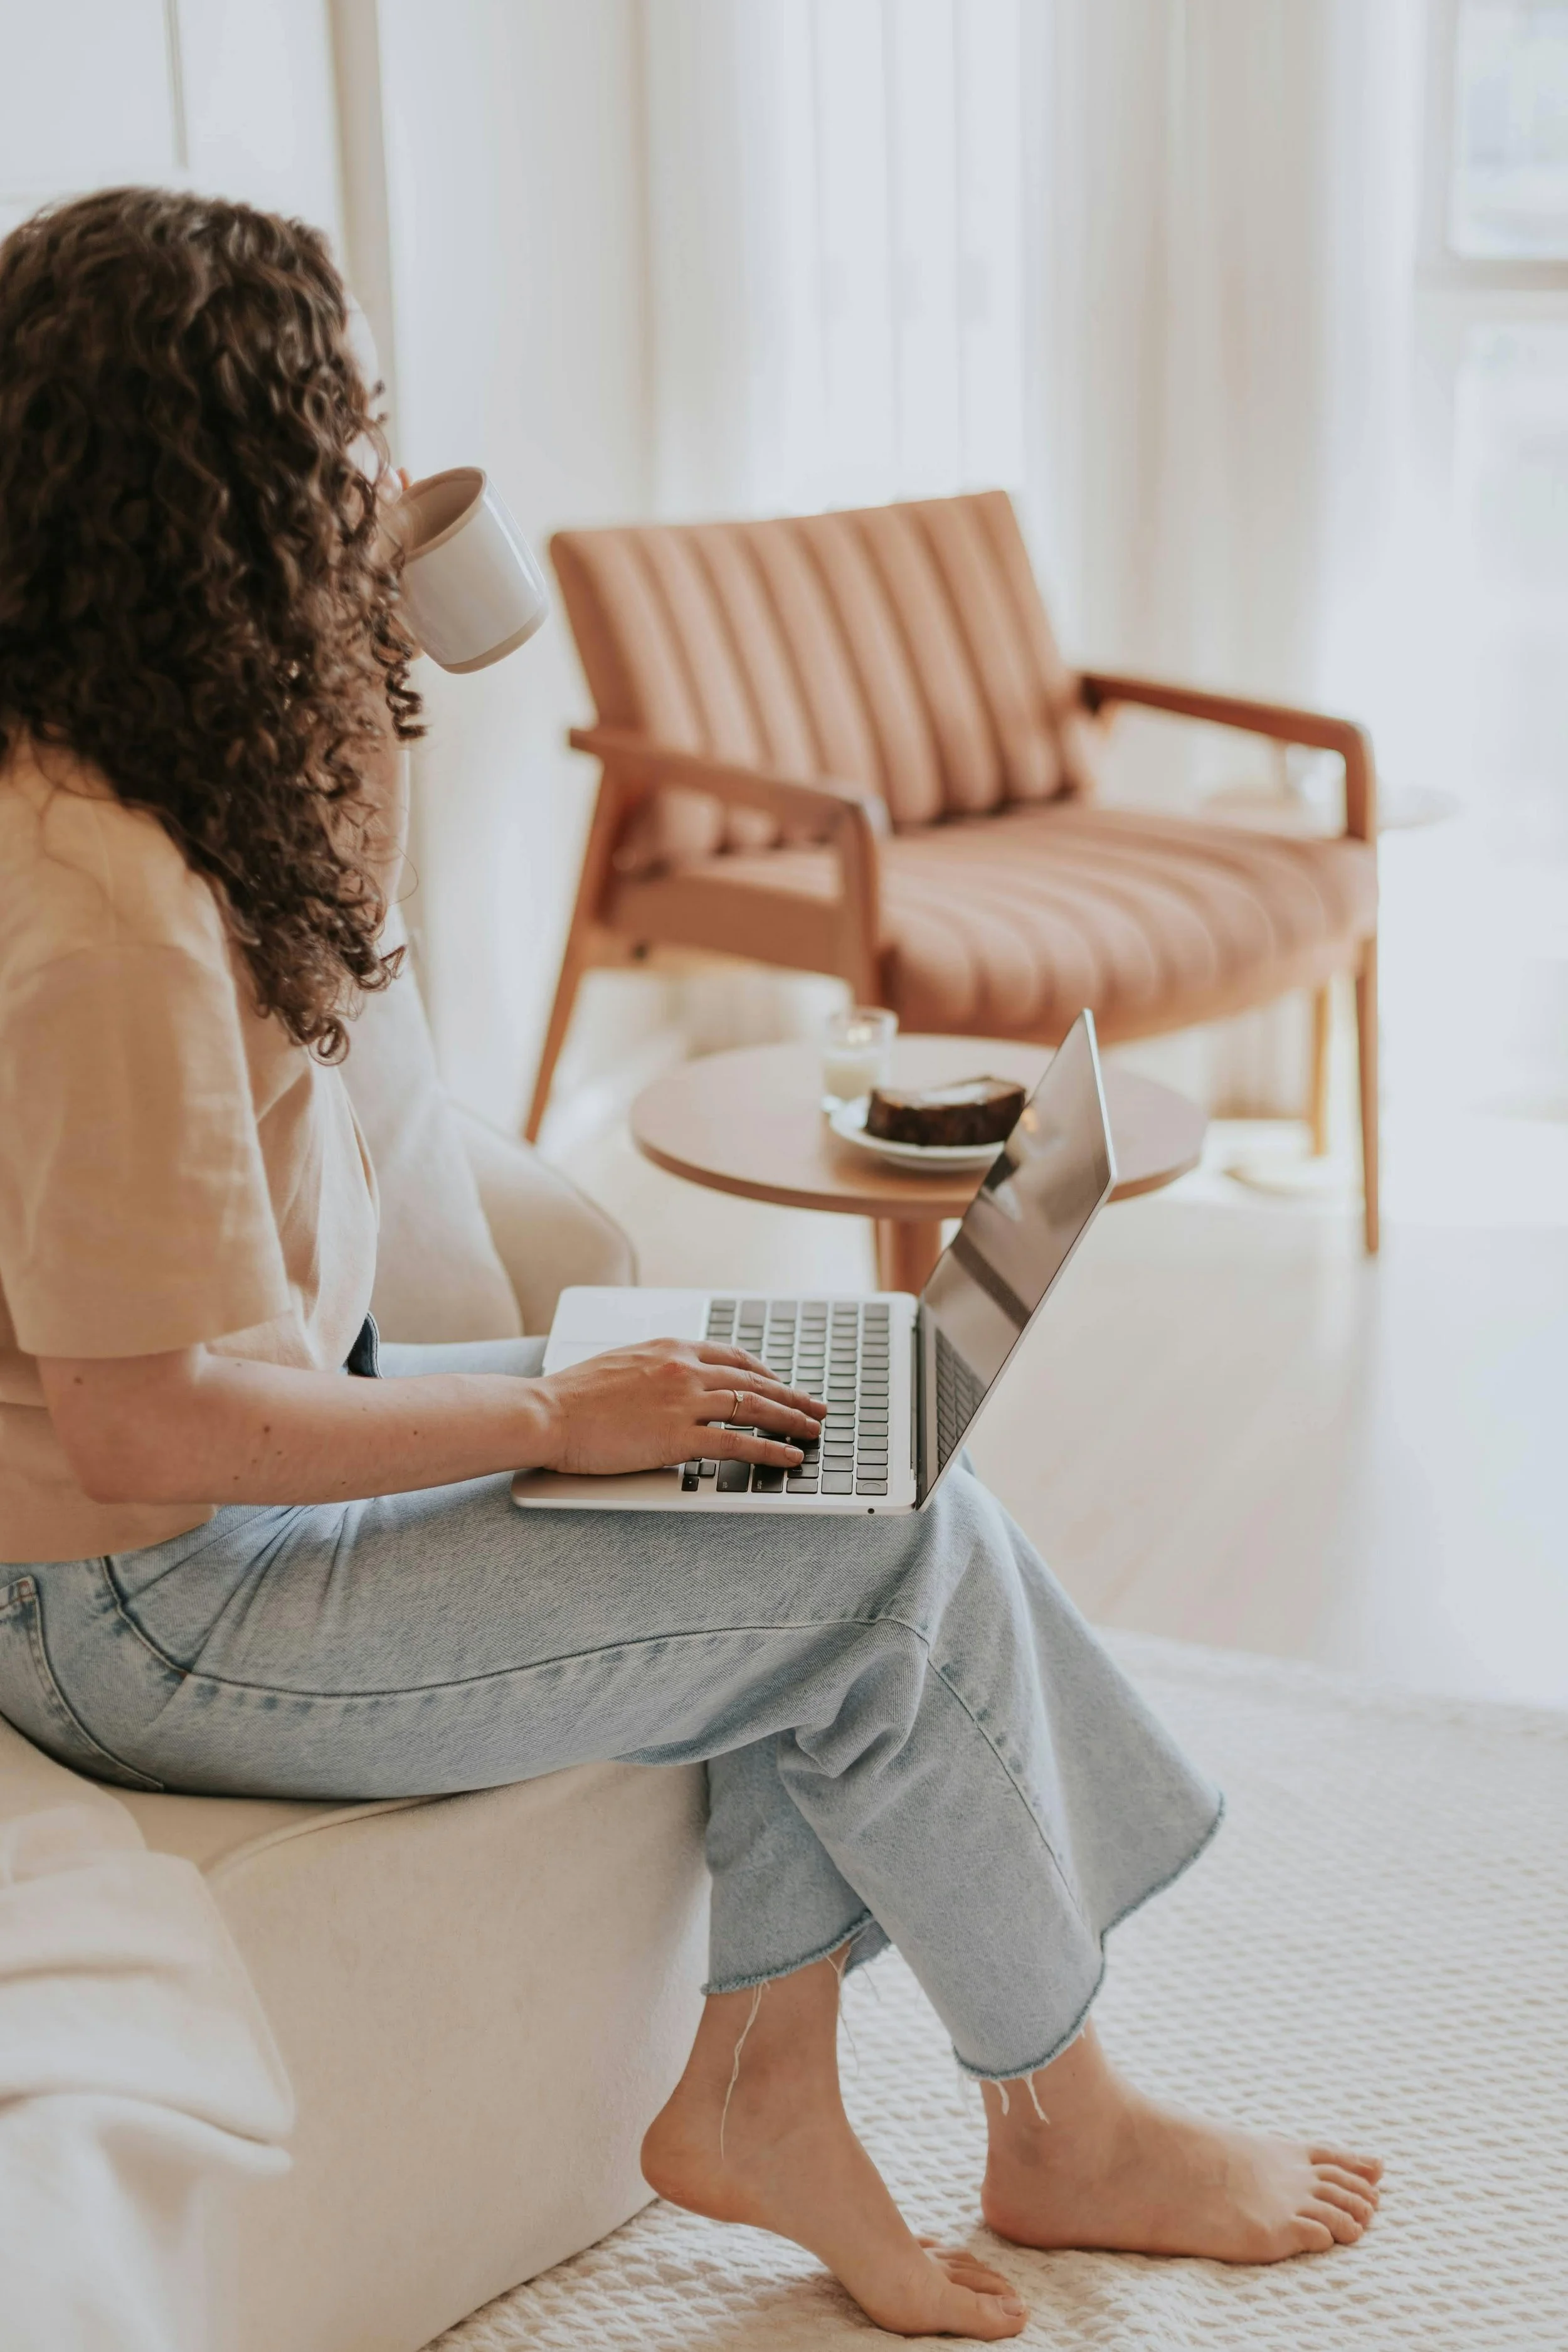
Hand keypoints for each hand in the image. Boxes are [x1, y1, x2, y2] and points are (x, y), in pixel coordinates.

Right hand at [532, 1339, 825, 1477]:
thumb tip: (670, 1382)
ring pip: (755, 1407)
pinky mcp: (680, 1436)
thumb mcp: (621, 1363)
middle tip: (817, 1407)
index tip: (780, 1383)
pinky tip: (789, 1457)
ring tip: (813, 1432)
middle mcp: (685, 1368)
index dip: (765, 1371)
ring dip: (791, 1420)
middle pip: (755, 1380)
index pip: (733, 1356)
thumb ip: (654, 1369)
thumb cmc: (572, 1395)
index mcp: (671, 1347)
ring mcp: (685, 1401)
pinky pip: (739, 1443)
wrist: (547, 1412)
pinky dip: (770, 1450)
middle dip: (792, 1395)